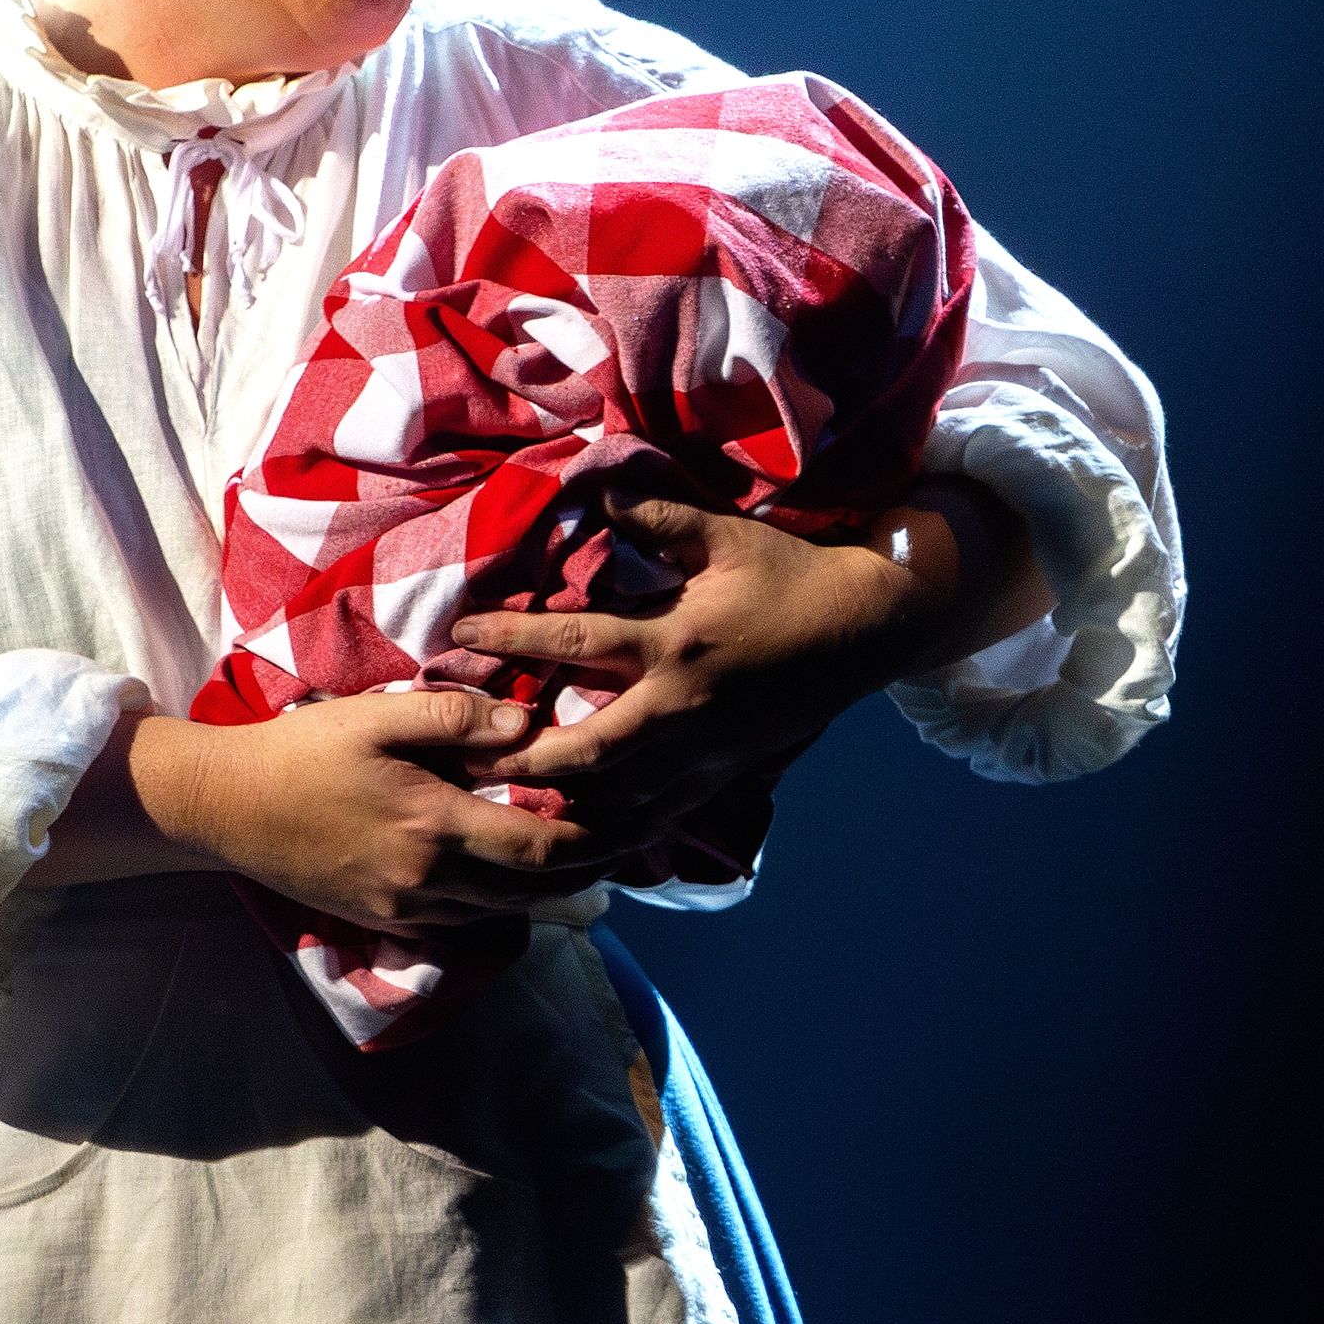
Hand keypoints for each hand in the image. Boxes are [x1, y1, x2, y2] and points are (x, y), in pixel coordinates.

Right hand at [36, 692, 608, 933]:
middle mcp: (427, 885)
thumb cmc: (302, 752)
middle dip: (584, 869)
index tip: (632, 818)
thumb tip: (527, 723)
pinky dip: (500, 899)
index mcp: (433, 831)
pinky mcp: (384, 921)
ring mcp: (404, 911)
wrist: (224, 808)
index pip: (538, 848)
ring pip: (501, 910)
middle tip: (630, 843)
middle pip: (530, 890)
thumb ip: (455, 718)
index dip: (592, 839)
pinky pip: (464, 919)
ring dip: (545, 888)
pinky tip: (516, 871)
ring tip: (588, 855)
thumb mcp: (378, 716)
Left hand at [447, 493, 979, 849]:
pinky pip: (660, 816)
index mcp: (677, 641)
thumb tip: (595, 490)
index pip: (577, 644)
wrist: (863, 628)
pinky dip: (614, 828)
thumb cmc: (790, 575)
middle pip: (587, 751)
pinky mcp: (723, 774)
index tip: (460, 635)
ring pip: (620, 799)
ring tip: (506, 802)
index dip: (514, 638)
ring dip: (562, 803)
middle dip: (523, 757)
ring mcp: (705, 751)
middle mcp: (684, 706)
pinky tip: (576, 833)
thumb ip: (656, 517)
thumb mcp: (725, 536)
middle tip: (467, 755)